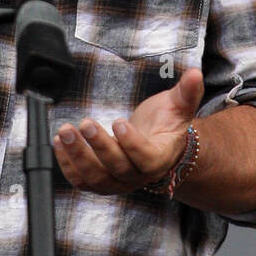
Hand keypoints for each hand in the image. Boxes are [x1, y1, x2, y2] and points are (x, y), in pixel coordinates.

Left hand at [53, 68, 204, 195]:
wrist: (155, 146)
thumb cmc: (165, 125)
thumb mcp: (177, 106)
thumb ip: (186, 92)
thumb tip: (196, 74)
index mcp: (159, 157)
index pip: (146, 159)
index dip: (132, 144)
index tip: (118, 122)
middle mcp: (138, 175)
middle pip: (118, 169)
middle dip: (99, 147)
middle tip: (84, 123)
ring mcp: (117, 181)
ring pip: (96, 179)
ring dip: (77, 157)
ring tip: (65, 133)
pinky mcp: (99, 181)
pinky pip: (81, 181)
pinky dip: (67, 164)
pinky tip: (59, 143)